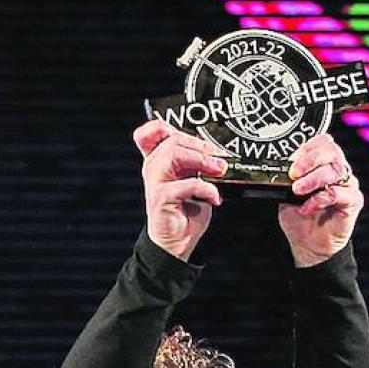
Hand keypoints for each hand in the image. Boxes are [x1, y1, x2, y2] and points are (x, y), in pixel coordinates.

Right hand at [134, 118, 225, 260]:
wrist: (179, 241)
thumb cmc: (185, 211)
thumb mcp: (193, 179)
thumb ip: (196, 163)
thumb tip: (215, 151)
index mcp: (158, 161)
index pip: (149, 133)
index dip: (164, 126)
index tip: (192, 136)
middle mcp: (153, 168)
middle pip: (171, 140)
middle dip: (200, 146)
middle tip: (218, 160)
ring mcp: (154, 183)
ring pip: (173, 155)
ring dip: (202, 161)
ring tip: (218, 172)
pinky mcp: (160, 199)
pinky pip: (185, 184)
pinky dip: (206, 189)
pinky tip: (214, 197)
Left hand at [278, 132, 362, 266]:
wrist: (308, 245)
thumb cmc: (299, 217)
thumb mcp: (286, 193)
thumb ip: (287, 178)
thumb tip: (281, 168)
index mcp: (324, 164)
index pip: (324, 142)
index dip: (308, 147)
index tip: (292, 159)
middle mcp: (338, 171)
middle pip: (332, 151)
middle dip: (310, 159)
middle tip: (294, 173)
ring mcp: (348, 185)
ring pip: (336, 170)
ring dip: (313, 179)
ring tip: (297, 191)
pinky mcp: (353, 202)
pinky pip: (339, 193)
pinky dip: (320, 199)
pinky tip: (307, 207)